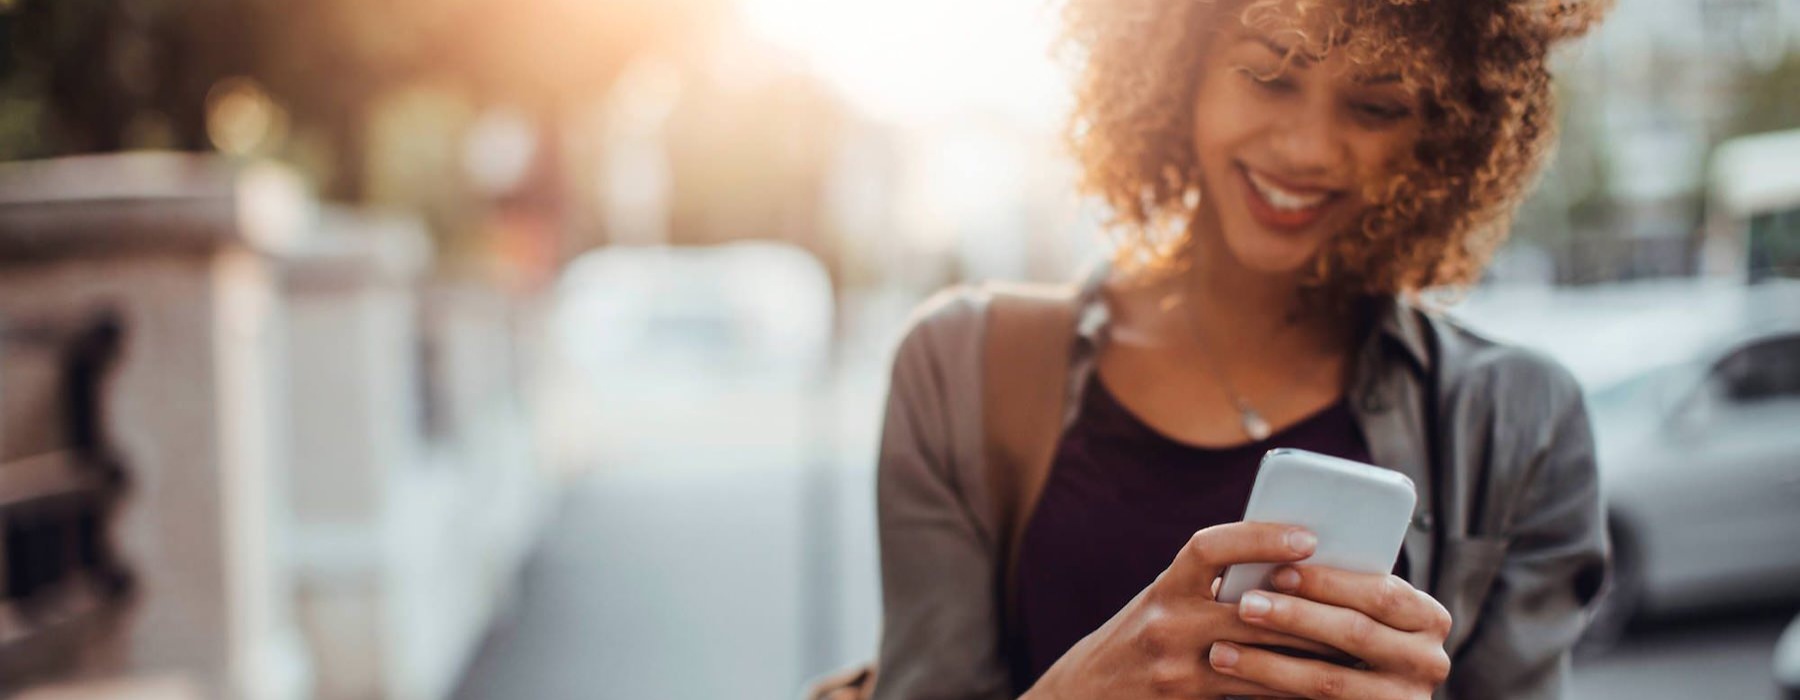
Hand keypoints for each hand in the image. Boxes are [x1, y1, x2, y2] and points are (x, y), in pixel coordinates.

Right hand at [1024, 523, 1339, 699]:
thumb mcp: (1164, 601)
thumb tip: (1283, 563)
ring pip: (1262, 656)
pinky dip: (1289, 684)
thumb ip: (1210, 584)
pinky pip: (1253, 693)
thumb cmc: (1139, 639)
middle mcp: (1167, 623)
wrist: (1088, 693)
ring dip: (1311, 650)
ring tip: (1354, 642)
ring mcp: (1176, 668)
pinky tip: (1320, 681)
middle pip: (1252, 609)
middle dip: (1309, 605)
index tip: (1307, 536)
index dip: (1258, 538)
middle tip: (1359, 599)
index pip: (1209, 549)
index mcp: (1165, 587)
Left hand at [1208, 564, 1452, 699]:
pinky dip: (1273, 694)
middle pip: (1355, 633)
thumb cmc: (1350, 633)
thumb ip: (1338, 589)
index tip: (1279, 571)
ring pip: (1329, 680)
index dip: (1329, 583)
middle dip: (1295, 617)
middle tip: (1245, 604)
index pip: (1381, 594)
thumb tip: (1278, 554)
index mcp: (1428, 618)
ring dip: (1269, 664)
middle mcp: (1429, 661)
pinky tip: (1238, 684)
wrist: (1362, 693)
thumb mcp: (1360, 608)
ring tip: (1221, 652)